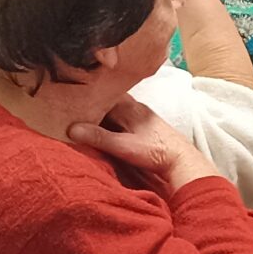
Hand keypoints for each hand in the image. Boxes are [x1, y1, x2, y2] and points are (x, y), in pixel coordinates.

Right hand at [68, 98, 218, 195]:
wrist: (181, 159)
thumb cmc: (155, 151)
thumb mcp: (123, 146)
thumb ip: (98, 137)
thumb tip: (72, 128)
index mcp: (129, 107)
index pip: (103, 94)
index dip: (87, 95)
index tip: (71, 97)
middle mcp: (135, 107)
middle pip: (109, 100)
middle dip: (93, 102)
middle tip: (73, 105)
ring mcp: (141, 115)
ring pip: (116, 108)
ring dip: (103, 111)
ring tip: (84, 115)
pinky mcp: (144, 125)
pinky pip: (123, 116)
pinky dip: (111, 119)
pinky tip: (104, 126)